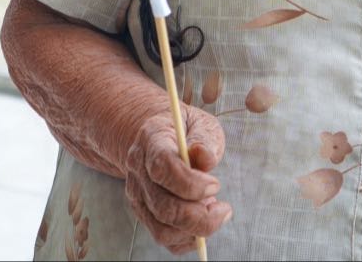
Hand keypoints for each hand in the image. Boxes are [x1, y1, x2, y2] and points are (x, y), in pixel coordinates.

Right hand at [124, 103, 231, 254]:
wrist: (160, 136)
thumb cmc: (186, 130)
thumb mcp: (200, 123)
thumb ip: (205, 138)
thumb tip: (205, 158)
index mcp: (151, 139)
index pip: (162, 168)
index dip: (190, 183)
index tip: (216, 185)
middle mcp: (138, 170)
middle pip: (163, 207)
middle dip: (199, 216)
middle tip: (223, 208)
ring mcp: (138, 195)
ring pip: (162, 229)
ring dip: (195, 229)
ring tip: (214, 209)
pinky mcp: (144, 213)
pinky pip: (164, 238)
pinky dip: (188, 239)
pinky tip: (203, 220)